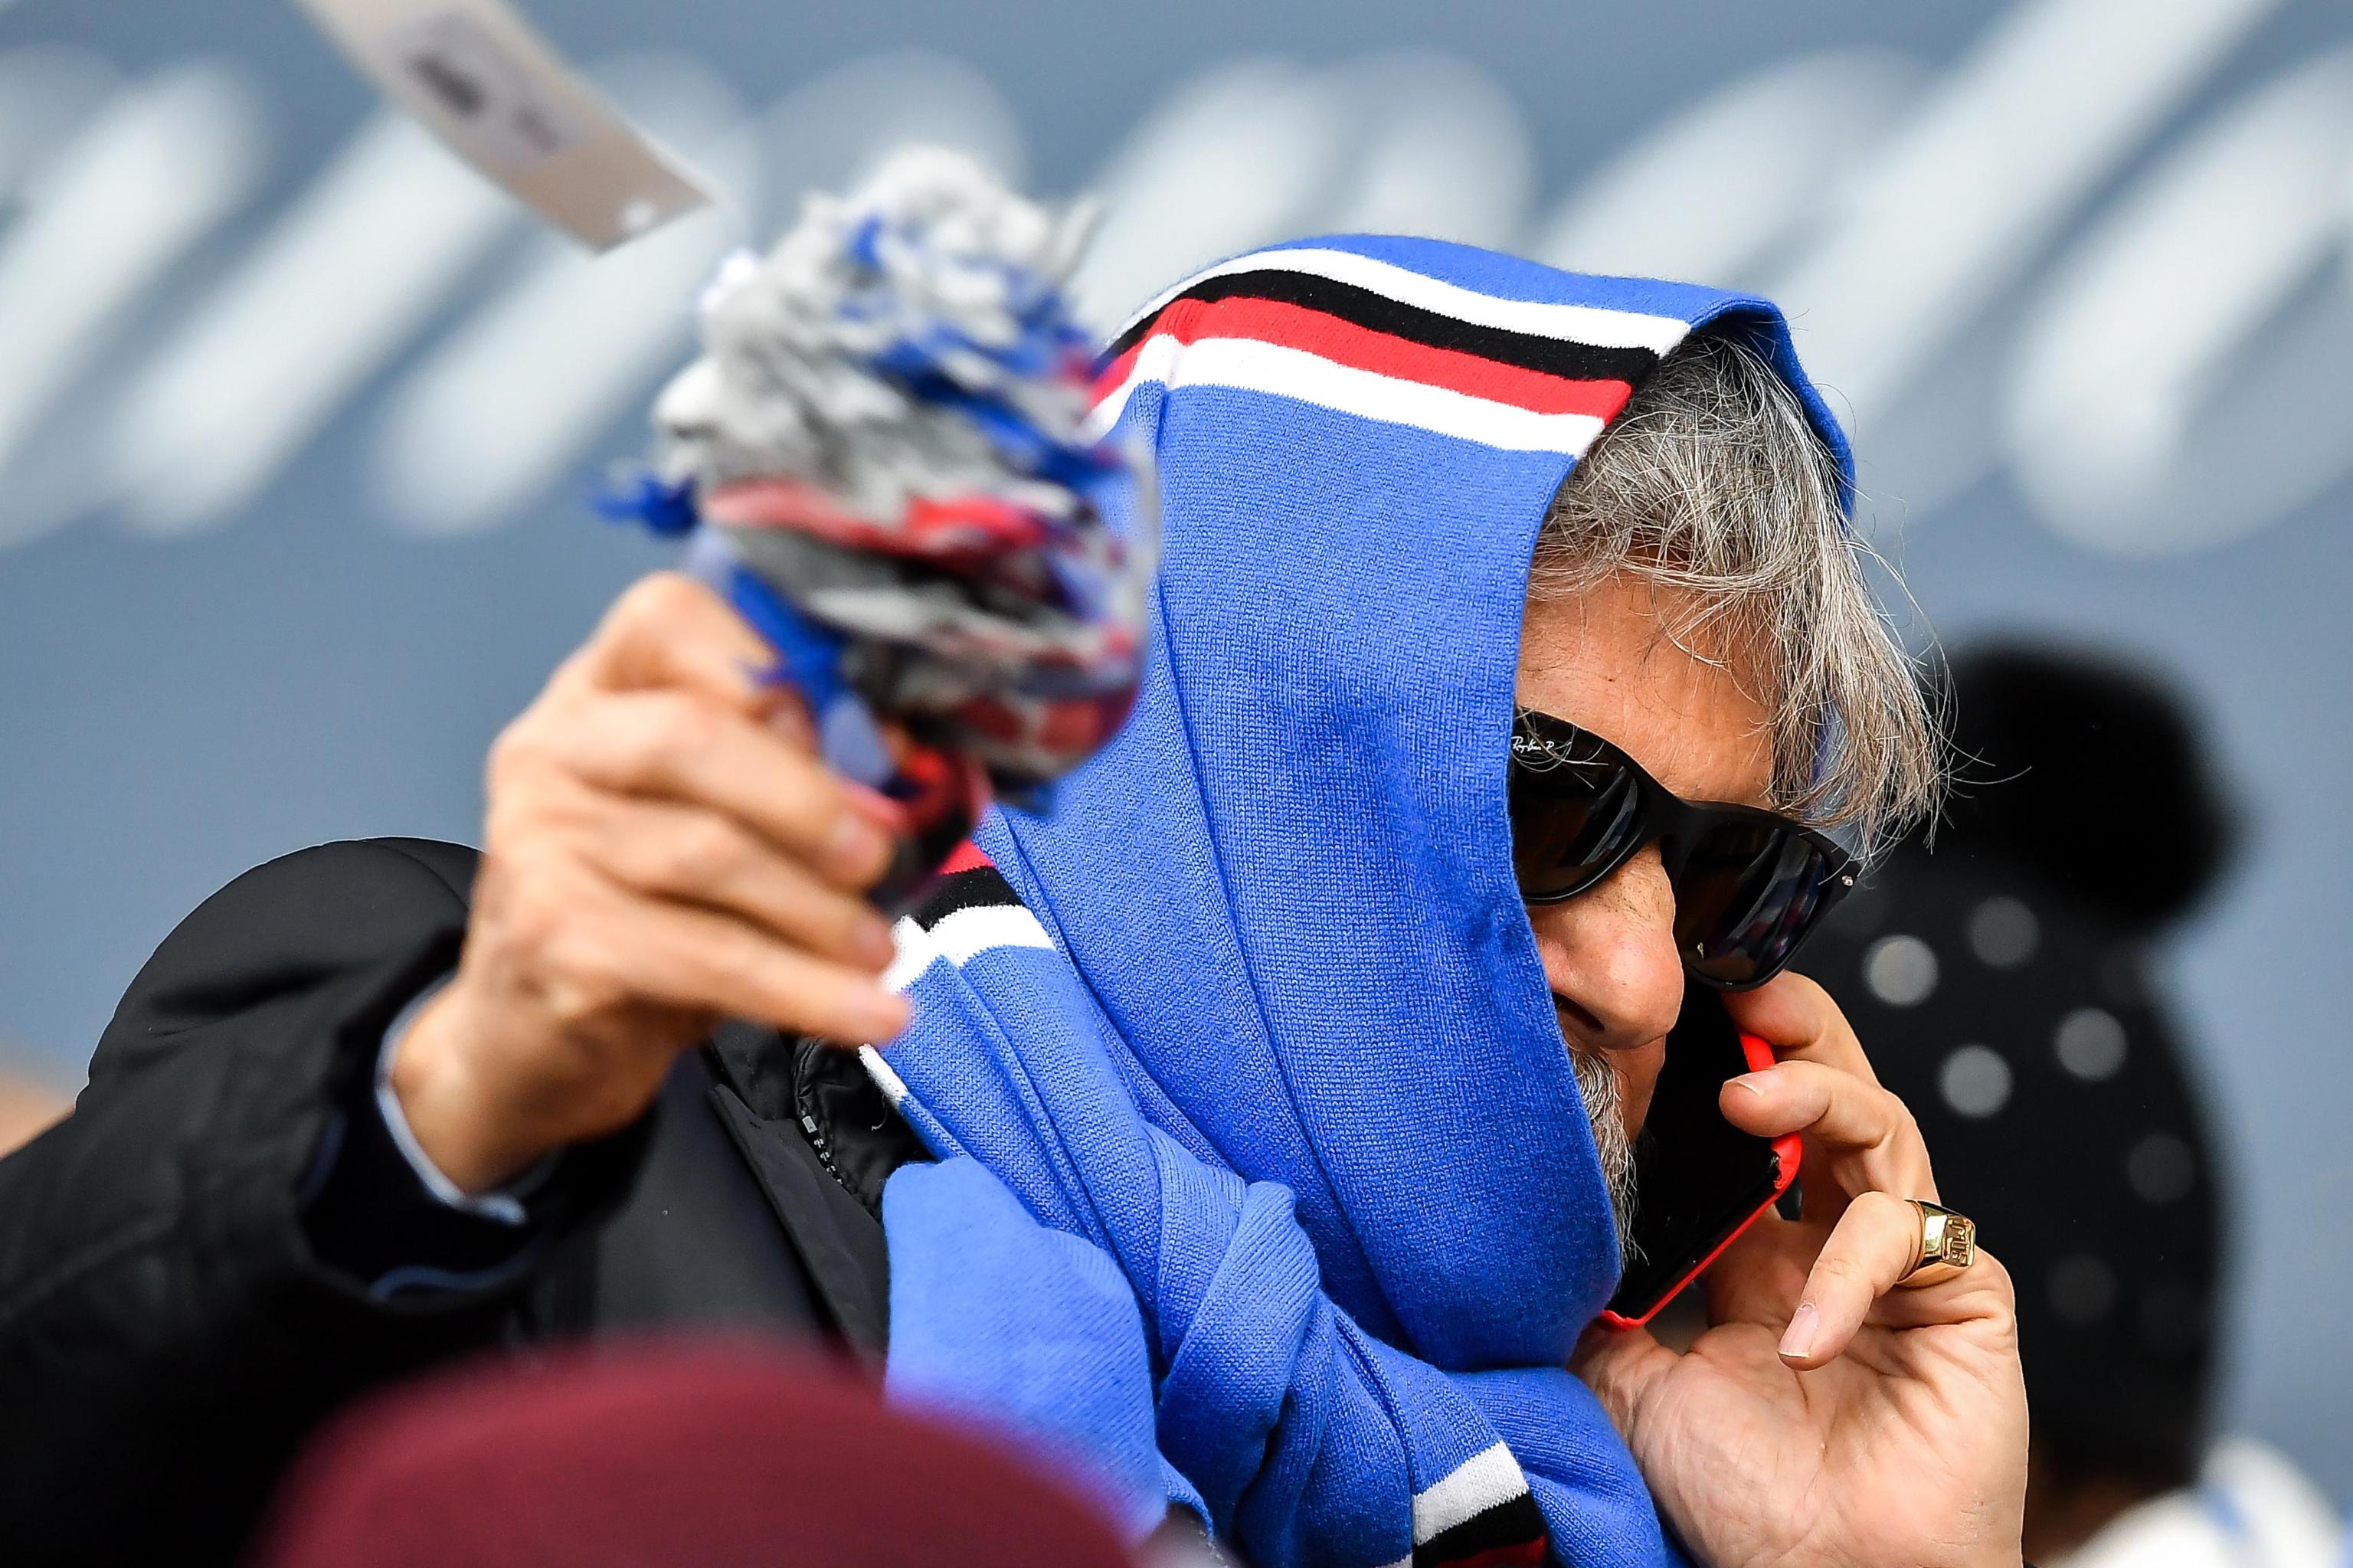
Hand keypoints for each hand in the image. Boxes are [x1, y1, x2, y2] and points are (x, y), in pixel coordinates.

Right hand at [391, 573, 911, 1192]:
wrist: (534, 1043)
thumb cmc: (647, 911)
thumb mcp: (716, 821)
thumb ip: (788, 771)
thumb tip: (900, 769)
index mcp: (597, 690)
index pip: (670, 617)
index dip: (777, 664)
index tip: (863, 735)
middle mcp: (553, 749)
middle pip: (692, 736)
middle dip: (810, 798)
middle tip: (881, 857)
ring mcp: (540, 842)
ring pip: (711, 854)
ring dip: (823, 912)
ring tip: (883, 952)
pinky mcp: (556, 941)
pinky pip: (709, 957)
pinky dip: (807, 990)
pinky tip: (865, 1013)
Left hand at [1571, 973, 2026, 1567]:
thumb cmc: (1740, 1503)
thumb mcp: (1629, 1386)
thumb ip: (1594, 1306)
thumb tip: (1523, 1240)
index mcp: (1760, 1251)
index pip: (1749, 1125)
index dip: (1720, 1061)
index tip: (1664, 1013)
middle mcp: (1831, 1242)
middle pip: (1829, 1090)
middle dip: (1790, 1027)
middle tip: (1735, 989)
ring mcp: (1899, 1264)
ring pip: (1879, 1124)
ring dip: (1814, 1093)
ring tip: (1745, 1095)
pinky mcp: (1961, 1299)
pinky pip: (1909, 1233)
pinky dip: (1849, 1268)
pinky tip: (1801, 1337)